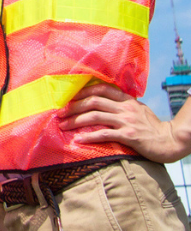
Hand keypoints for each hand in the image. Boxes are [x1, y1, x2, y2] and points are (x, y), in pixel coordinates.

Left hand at [58, 82, 188, 163]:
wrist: (170, 141)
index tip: (68, 98)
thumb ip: (121, 104)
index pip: (100, 88)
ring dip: (76, 120)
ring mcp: (126, 121)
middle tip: (60, 113)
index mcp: (126, 99)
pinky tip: (78, 140)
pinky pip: (105, 134)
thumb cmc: (152, 127)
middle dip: (73, 106)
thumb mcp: (137, 109)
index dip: (82, 92)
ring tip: (63, 126)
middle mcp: (125, 108)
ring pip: (95, 116)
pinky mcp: (129, 136)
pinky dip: (89, 136)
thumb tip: (101, 102)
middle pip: (93, 101)